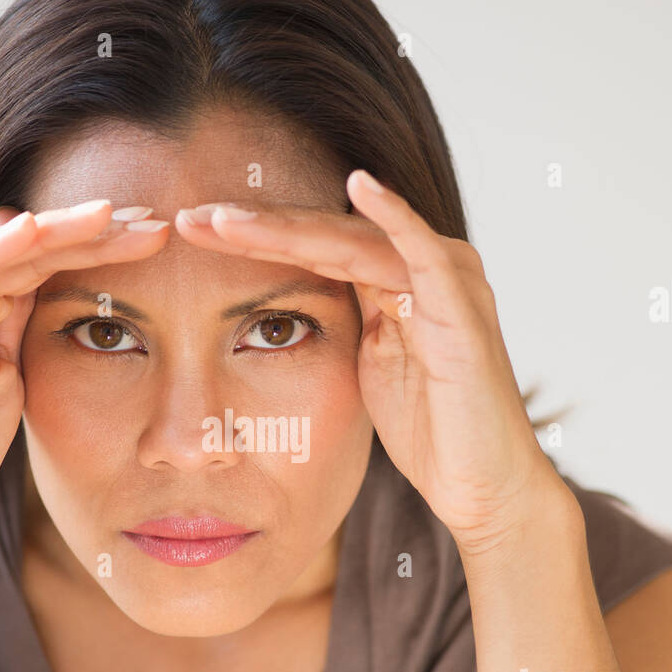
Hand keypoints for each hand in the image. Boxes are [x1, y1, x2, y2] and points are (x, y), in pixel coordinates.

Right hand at [0, 200, 170, 567]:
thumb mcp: (6, 380)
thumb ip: (19, 326)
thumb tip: (51, 277)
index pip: (38, 260)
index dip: (96, 244)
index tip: (156, 234)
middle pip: (22, 249)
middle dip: (89, 230)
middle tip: (152, 216)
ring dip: (52, 232)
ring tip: (108, 215)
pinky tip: (30, 232)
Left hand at [173, 172, 566, 554]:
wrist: (483, 486)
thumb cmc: (430, 432)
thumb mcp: (365, 369)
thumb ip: (340, 324)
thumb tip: (276, 312)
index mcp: (393, 281)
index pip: (312, 245)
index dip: (251, 238)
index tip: (188, 233)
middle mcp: (421, 267)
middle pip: (325, 233)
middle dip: (254, 226)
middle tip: (188, 217)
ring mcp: (445, 281)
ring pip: (354, 238)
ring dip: (286, 227)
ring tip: (224, 220)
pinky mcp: (463, 307)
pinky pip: (424, 251)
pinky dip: (393, 215)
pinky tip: (358, 185)